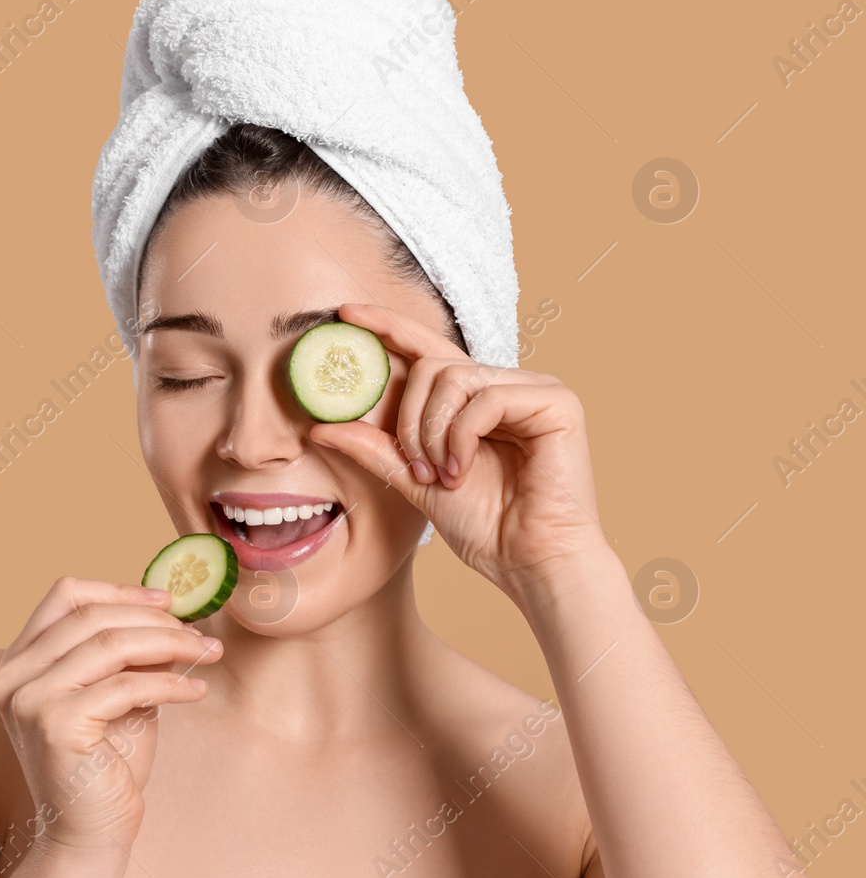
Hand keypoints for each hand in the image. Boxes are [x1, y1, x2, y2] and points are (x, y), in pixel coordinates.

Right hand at [0, 577, 222, 852]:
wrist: (91, 833)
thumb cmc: (105, 765)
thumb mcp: (116, 693)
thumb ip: (127, 653)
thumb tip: (169, 612)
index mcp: (20, 661)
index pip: (64, 596)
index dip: (118, 590)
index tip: (166, 600)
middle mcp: (13, 675)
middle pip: (91, 616)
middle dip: (153, 619)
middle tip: (197, 632)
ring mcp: (29, 699)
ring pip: (111, 644)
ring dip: (169, 644)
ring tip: (205, 652)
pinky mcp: (55, 724)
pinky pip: (125, 686)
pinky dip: (169, 683)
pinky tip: (196, 689)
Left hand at [305, 301, 609, 599]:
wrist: (530, 562)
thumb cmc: (485, 526)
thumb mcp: (416, 481)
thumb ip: (375, 449)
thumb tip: (320, 426)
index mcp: (474, 400)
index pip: (426, 350)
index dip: (387, 327)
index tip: (346, 315)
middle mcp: (504, 386)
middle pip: (432, 364)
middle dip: (409, 417)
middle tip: (415, 465)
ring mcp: (533, 389)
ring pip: (455, 377)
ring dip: (433, 432)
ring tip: (442, 474)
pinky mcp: (557, 401)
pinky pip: (486, 398)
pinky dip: (462, 437)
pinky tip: (463, 471)